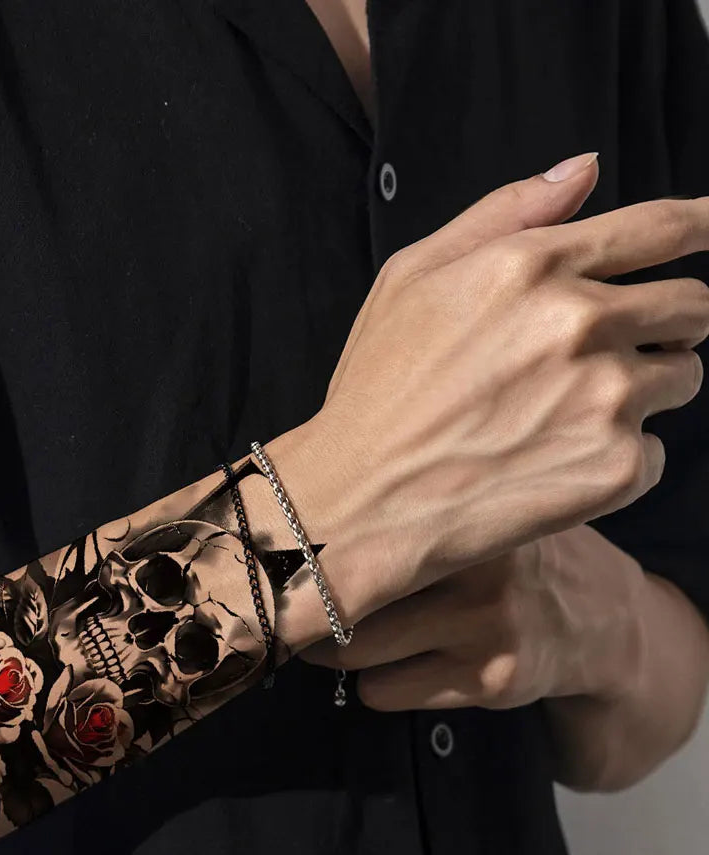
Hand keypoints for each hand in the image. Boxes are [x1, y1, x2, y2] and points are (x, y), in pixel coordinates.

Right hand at [270, 150, 707, 641]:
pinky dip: (618, 456)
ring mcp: (605, 398)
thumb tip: (583, 170)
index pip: (660, 228)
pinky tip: (554, 464)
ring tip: (567, 414)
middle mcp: (581, 323)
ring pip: (682, 377)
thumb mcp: (410, 277)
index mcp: (533, 267)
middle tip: (608, 352)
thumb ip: (502, 213)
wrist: (364, 500)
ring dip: (644, 388)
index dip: (702, 224)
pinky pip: (655, 451)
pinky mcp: (616, 468)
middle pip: (692, 305)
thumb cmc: (377, 389)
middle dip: (667, 321)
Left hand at [297, 525, 645, 711]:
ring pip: (355, 653)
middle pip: (340, 596)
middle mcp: (477, 563)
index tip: (272, 558)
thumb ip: (403, 508)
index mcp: (462, 508)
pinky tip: (408, 660)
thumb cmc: (504, 553)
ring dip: (339, 651)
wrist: (600, 619)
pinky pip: (385, 691)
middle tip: (298, 601)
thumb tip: (292, 518)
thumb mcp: (469, 510)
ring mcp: (484, 626)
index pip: (354, 530)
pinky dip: (380, 682)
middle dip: (309, 608)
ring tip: (357, 630)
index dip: (301, 549)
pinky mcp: (488, 680)